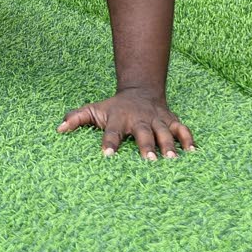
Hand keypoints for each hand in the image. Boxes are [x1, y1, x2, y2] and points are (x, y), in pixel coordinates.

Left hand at [57, 88, 195, 158]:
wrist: (140, 90)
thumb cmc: (114, 107)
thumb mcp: (94, 109)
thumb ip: (76, 118)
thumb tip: (58, 129)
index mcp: (118, 118)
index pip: (111, 131)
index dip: (109, 143)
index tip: (106, 156)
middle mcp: (138, 119)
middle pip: (142, 132)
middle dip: (146, 145)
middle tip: (150, 161)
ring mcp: (156, 119)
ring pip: (164, 131)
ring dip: (168, 145)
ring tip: (172, 160)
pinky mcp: (171, 120)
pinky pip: (182, 129)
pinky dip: (188, 139)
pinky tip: (193, 152)